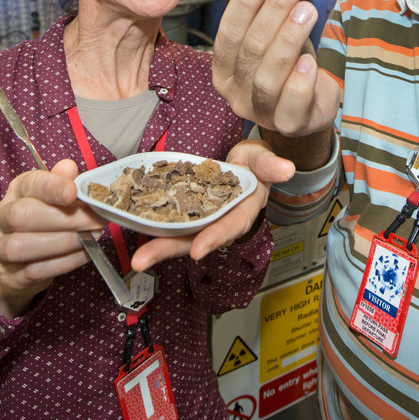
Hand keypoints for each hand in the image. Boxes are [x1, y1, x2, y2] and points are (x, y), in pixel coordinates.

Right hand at [0, 158, 106, 318]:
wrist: (20, 264)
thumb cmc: (43, 222)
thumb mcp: (53, 197)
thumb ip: (62, 182)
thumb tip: (69, 167)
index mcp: (16, 192)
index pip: (28, 184)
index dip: (51, 187)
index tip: (74, 192)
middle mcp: (2, 218)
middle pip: (22, 215)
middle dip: (65, 218)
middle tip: (96, 220)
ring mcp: (0, 248)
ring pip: (22, 245)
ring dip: (63, 242)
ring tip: (91, 236)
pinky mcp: (9, 274)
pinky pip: (34, 270)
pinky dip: (64, 262)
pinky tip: (85, 252)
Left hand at [129, 139, 294, 270]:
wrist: (244, 164)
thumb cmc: (255, 163)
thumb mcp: (264, 158)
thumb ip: (271, 164)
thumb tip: (287, 169)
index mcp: (242, 211)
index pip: (230, 226)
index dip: (215, 237)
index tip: (199, 249)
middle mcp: (220, 221)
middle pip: (196, 239)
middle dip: (170, 250)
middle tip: (142, 261)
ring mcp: (201, 220)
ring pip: (179, 236)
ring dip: (157, 246)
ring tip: (135, 258)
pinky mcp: (186, 213)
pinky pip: (169, 223)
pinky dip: (151, 227)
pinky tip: (131, 227)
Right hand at [212, 0, 339, 138]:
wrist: (309, 109)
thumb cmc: (288, 69)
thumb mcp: (275, 38)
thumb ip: (269, 13)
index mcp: (224, 68)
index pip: (229, 31)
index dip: (245, 1)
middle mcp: (235, 91)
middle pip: (250, 48)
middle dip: (274, 8)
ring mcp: (260, 111)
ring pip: (267, 75)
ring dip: (287, 39)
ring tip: (306, 10)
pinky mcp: (288, 125)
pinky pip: (291, 104)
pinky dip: (300, 81)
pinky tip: (310, 61)